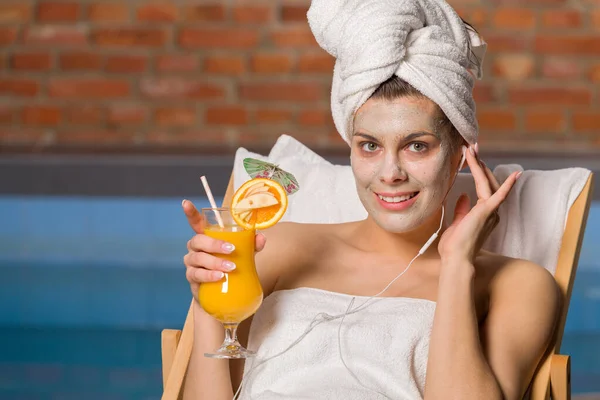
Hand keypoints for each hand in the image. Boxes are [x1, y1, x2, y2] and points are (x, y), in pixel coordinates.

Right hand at [182, 199, 266, 301]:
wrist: (223, 293)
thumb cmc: (230, 267)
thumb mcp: (243, 254)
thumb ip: (251, 245)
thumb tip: (260, 238)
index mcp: (206, 238)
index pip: (196, 223)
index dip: (190, 213)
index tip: (186, 203)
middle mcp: (195, 249)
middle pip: (197, 241)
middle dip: (214, 244)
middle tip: (231, 249)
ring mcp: (192, 264)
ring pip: (198, 258)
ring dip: (215, 262)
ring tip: (230, 267)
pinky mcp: (193, 279)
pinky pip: (197, 275)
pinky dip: (209, 275)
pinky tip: (220, 277)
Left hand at [437, 146, 520, 263]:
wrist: (455, 259)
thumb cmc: (455, 246)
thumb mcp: (457, 223)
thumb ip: (462, 209)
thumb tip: (463, 196)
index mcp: (484, 213)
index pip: (483, 187)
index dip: (478, 171)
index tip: (471, 158)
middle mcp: (491, 211)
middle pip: (487, 182)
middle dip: (480, 163)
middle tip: (472, 147)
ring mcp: (491, 211)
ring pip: (487, 183)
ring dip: (480, 165)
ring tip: (471, 150)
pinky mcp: (487, 212)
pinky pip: (499, 196)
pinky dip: (507, 186)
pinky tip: (516, 175)